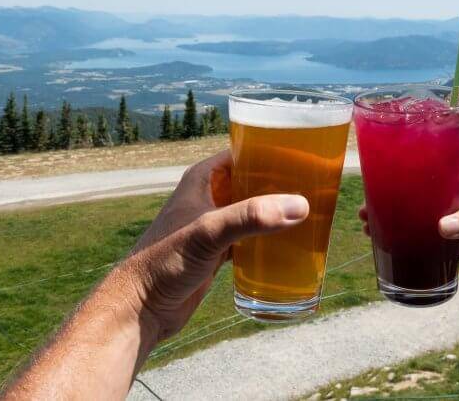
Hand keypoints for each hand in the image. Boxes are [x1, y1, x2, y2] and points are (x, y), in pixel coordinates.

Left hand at [121, 150, 308, 340]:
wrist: (141, 308)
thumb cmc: (164, 263)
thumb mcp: (208, 233)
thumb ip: (250, 217)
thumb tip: (298, 206)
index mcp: (202, 179)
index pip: (243, 152)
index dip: (272, 151)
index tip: (306, 155)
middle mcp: (208, 197)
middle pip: (252, 181)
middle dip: (280, 183)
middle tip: (316, 186)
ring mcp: (213, 226)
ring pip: (252, 211)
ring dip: (275, 212)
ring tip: (310, 213)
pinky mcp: (216, 252)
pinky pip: (249, 238)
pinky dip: (267, 238)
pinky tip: (289, 245)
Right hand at [358, 171, 458, 285]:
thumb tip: (441, 227)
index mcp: (457, 179)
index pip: (423, 165)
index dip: (399, 169)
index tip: (376, 176)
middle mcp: (446, 193)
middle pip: (410, 189)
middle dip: (386, 196)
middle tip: (363, 207)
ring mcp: (443, 215)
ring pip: (410, 211)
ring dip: (388, 216)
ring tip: (366, 224)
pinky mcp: (443, 237)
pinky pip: (415, 232)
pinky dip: (399, 234)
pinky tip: (382, 240)